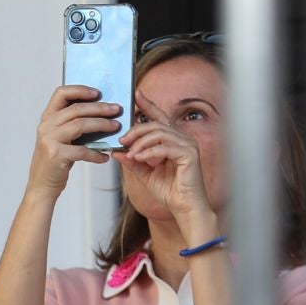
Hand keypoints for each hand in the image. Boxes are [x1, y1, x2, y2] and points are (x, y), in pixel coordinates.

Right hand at [27, 85, 114, 198]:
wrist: (41, 187)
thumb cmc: (55, 162)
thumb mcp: (59, 139)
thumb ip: (71, 125)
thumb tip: (100, 113)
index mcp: (47, 118)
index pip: (61, 93)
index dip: (80, 90)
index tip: (97, 93)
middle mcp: (46, 126)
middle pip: (76, 109)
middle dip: (99, 108)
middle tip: (116, 109)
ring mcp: (49, 140)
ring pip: (80, 125)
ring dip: (101, 125)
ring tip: (116, 127)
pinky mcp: (56, 155)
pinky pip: (82, 151)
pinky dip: (96, 154)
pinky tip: (105, 157)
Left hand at [117, 91, 215, 231]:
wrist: (185, 210)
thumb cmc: (171, 193)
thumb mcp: (145, 175)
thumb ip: (133, 161)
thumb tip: (115, 151)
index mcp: (174, 141)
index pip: (160, 118)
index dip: (148, 105)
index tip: (135, 95)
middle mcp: (183, 139)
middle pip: (156, 124)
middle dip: (136, 131)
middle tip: (122, 140)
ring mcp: (188, 145)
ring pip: (159, 133)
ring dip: (140, 143)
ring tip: (130, 154)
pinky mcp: (190, 155)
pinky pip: (165, 147)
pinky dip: (149, 152)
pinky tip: (138, 158)